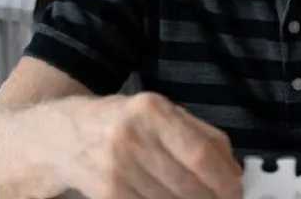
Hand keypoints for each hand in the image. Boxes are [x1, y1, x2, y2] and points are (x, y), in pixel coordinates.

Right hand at [60, 93, 242, 198]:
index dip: (224, 178)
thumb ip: (200, 134)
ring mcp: (117, 169)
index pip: (200, 153)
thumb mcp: (160, 113)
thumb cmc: (123, 122)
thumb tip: (234, 169)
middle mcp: (132, 137)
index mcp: (151, 110)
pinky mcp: (108, 194)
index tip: (237, 190)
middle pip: (189, 184)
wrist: (63, 136)